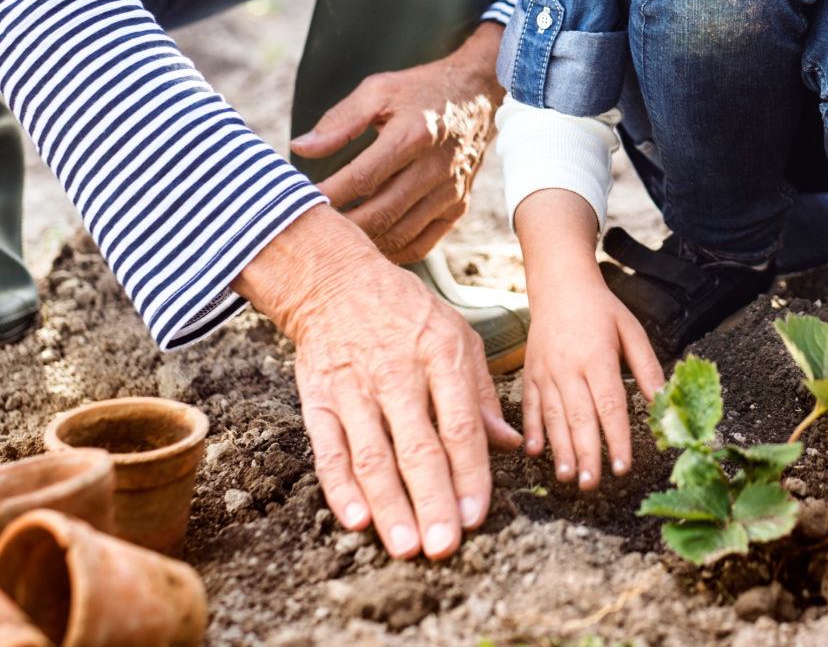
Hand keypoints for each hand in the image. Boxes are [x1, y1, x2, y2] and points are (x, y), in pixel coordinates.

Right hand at [236, 207, 520, 559]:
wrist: (334, 280)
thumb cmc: (406, 312)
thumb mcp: (457, 335)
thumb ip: (480, 393)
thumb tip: (508, 445)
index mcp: (440, 355)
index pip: (459, 425)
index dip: (469, 474)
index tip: (476, 516)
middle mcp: (397, 373)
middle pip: (417, 447)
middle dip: (432, 501)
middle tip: (443, 546)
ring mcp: (354, 388)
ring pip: (373, 456)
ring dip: (390, 505)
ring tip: (405, 546)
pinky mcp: (318, 398)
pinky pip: (328, 449)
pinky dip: (340, 486)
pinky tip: (356, 519)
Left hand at [290, 24, 503, 261]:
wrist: (476, 94)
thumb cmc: (419, 90)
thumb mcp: (378, 90)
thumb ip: (338, 121)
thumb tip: (300, 148)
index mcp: (413, 135)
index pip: (362, 178)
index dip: (330, 195)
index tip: (301, 201)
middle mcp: (436, 167)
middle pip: (381, 213)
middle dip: (342, 226)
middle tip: (314, 228)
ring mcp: (450, 191)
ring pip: (400, 234)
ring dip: (365, 242)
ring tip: (335, 239)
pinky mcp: (459, 206)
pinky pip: (423, 244)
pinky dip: (393, 251)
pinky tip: (370, 245)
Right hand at [521, 275, 664, 491]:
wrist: (560, 285)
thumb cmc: (601, 311)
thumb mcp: (631, 331)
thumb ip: (647, 368)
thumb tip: (663, 402)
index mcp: (598, 357)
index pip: (610, 405)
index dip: (617, 438)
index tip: (624, 467)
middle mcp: (569, 368)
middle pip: (580, 417)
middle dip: (586, 453)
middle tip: (592, 484)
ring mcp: (546, 372)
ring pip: (553, 417)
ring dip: (560, 449)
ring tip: (567, 476)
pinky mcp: (530, 374)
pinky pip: (530, 406)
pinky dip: (530, 429)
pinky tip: (533, 452)